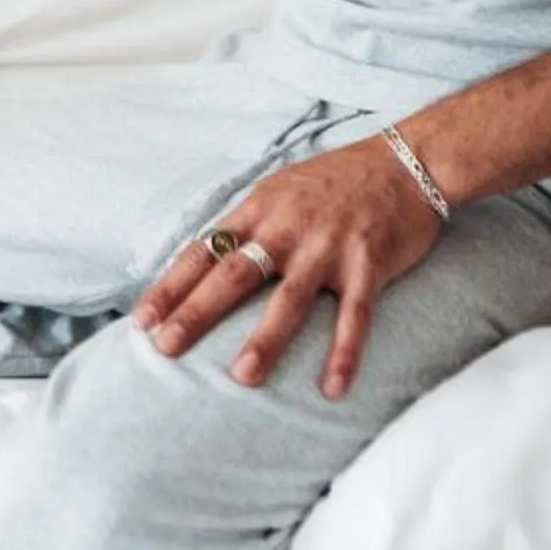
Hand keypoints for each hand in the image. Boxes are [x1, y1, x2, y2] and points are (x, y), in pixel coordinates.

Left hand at [131, 135, 445, 398]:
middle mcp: (287, 228)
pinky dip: (345, 352)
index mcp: (259, 210)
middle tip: (166, 347)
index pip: (203, 251)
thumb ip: (246, 224)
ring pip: (290, 298)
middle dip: (197, 312)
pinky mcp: (370, 265)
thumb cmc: (336, 181)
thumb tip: (204, 260)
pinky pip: (356, 315)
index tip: (142, 320)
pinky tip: (333, 388)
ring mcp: (328, 247)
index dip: (171, 287)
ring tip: (242, 377)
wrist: (408, 161)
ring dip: (266, 339)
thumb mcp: (279, 190)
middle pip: (233, 274)